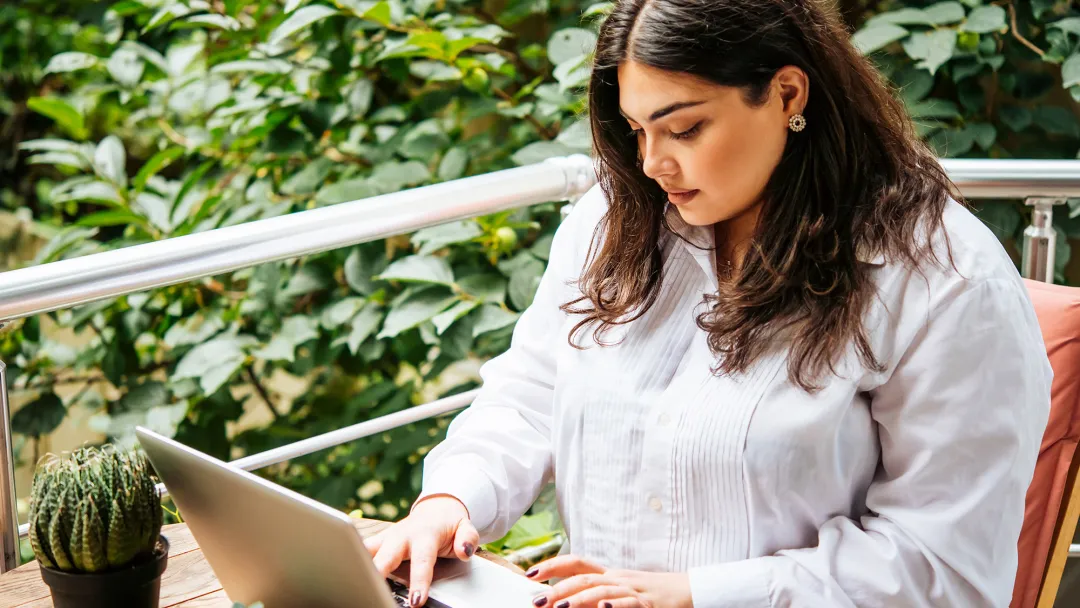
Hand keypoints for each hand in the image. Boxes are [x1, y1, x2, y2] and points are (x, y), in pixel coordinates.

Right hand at [363, 495, 478, 606]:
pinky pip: (362, 549)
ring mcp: (387, 537)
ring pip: (368, 550)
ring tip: (353, 581)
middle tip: (372, 589)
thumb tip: (465, 550)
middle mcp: (402, 535)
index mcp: (424, 535)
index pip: (422, 561)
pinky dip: (354, 558)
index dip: (419, 581)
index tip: (416, 601)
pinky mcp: (377, 541)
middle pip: (386, 556)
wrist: (435, 509)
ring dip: (360, 564)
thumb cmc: (449, 524)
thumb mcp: (465, 527)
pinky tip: (347, 573)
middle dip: (378, 573)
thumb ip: (468, 538)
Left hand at [524, 555, 692, 607]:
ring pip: (602, 590)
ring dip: (579, 599)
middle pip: (584, 577)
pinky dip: (614, 605)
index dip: (552, 564)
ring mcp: (633, 591)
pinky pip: (629, 604)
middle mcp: (618, 578)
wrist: (688, 591)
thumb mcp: (620, 591)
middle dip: (557, 588)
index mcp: (609, 574)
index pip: (577, 562)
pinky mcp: (648, 604)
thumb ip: (595, 594)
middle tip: (536, 600)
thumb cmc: (651, 594)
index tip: (529, 573)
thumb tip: (565, 601)